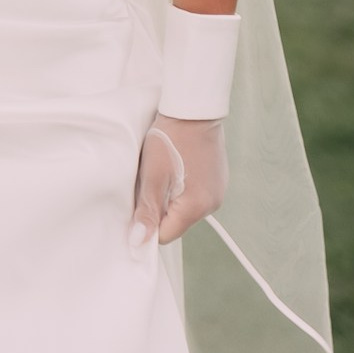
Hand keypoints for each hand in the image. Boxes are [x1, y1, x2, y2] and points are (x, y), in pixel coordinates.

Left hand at [130, 115, 227, 250]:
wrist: (193, 110)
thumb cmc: (169, 139)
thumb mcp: (152, 175)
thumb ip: (147, 210)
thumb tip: (139, 241)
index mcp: (196, 207)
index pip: (166, 235)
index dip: (148, 226)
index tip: (136, 209)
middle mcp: (212, 204)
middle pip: (176, 221)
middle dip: (158, 208)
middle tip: (147, 183)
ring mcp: (217, 192)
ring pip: (184, 208)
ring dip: (169, 196)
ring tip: (161, 172)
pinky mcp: (217, 181)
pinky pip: (194, 194)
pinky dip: (181, 186)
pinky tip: (174, 167)